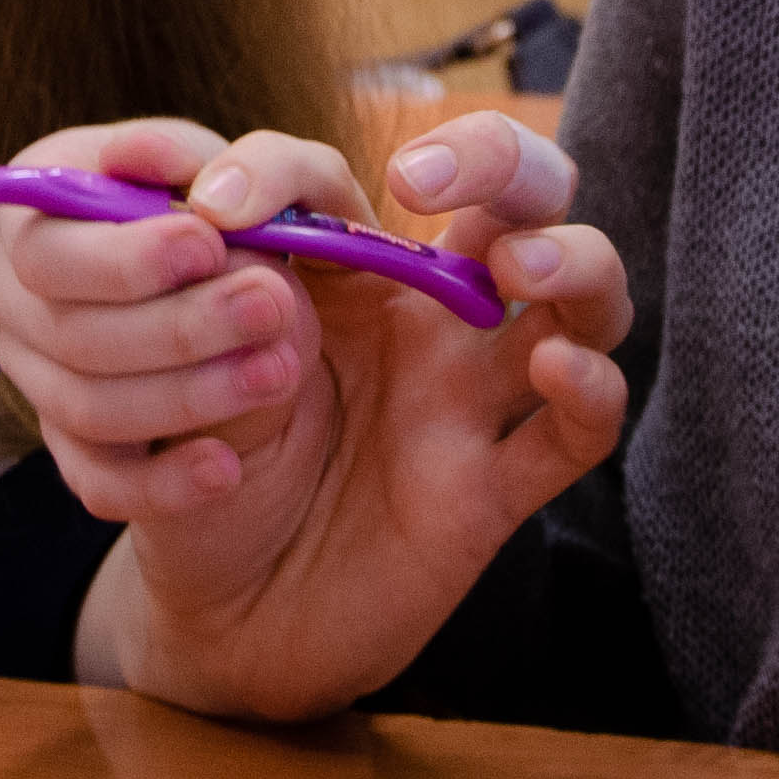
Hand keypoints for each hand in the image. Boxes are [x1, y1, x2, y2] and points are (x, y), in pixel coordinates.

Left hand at [0, 107, 628, 721]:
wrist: (233, 620)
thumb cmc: (213, 484)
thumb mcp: (188, 386)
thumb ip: (216, 315)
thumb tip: (227, 234)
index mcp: (337, 278)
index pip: (334, 177)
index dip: (281, 169)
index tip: (216, 209)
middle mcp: (424, 317)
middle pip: (516, 197)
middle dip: (499, 159)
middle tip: (424, 180)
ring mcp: (471, 396)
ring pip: (582, 296)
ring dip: (570, 261)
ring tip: (512, 269)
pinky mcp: (494, 486)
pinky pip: (578, 431)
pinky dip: (591, 391)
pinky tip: (559, 370)